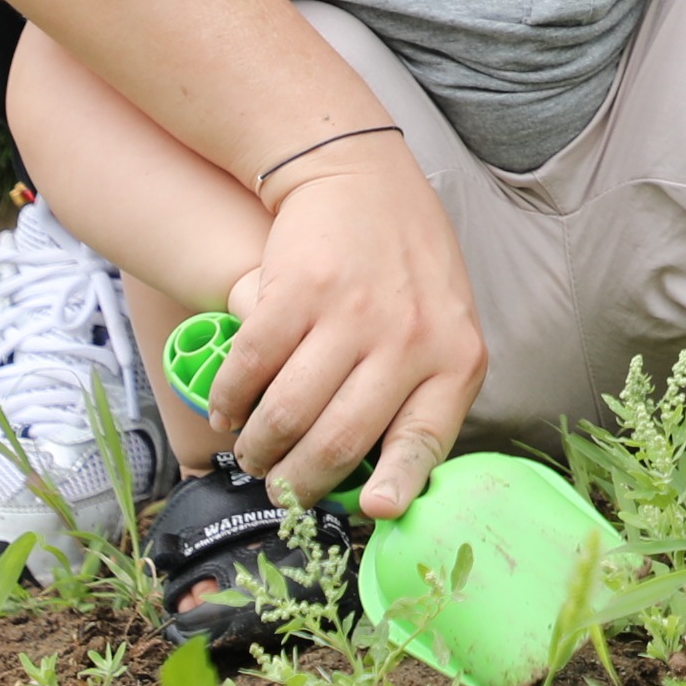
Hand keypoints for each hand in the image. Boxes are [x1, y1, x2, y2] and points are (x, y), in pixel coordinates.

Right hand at [207, 148, 482, 517]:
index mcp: (456, 355)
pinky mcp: (296, 293)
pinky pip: (251, 370)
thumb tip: (392, 475)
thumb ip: (426, 384)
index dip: (395, 485)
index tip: (372, 512)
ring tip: (253, 455)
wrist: (358, 173)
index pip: (426, 439)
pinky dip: (231, 402)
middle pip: (340, 442)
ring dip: (260, 449)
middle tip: (282, 492)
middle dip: (301, 482)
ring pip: (289, 416)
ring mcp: (351, 315)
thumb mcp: (444, 319)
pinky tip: (229, 411)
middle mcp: (408, 340)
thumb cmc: (405, 258)